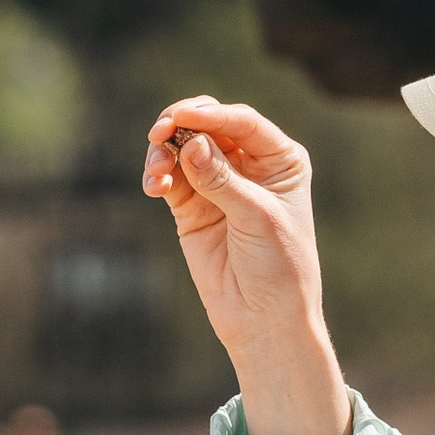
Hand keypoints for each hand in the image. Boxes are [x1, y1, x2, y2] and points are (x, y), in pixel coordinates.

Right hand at [142, 96, 349, 434]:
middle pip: (208, 125)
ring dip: (163, 151)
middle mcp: (249, 165)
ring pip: (182, 148)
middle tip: (160, 132)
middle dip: (181, 123)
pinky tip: (155, 186)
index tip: (182, 117)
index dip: (211, 115)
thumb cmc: (278, 267)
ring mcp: (217, 184)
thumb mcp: (256, 217)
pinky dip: (158, 176)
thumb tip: (190, 143)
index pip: (242, 122)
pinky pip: (170, 178)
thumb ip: (221, 179)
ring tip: (156, 173)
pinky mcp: (192, 207)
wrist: (263, 320)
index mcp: (279, 159)